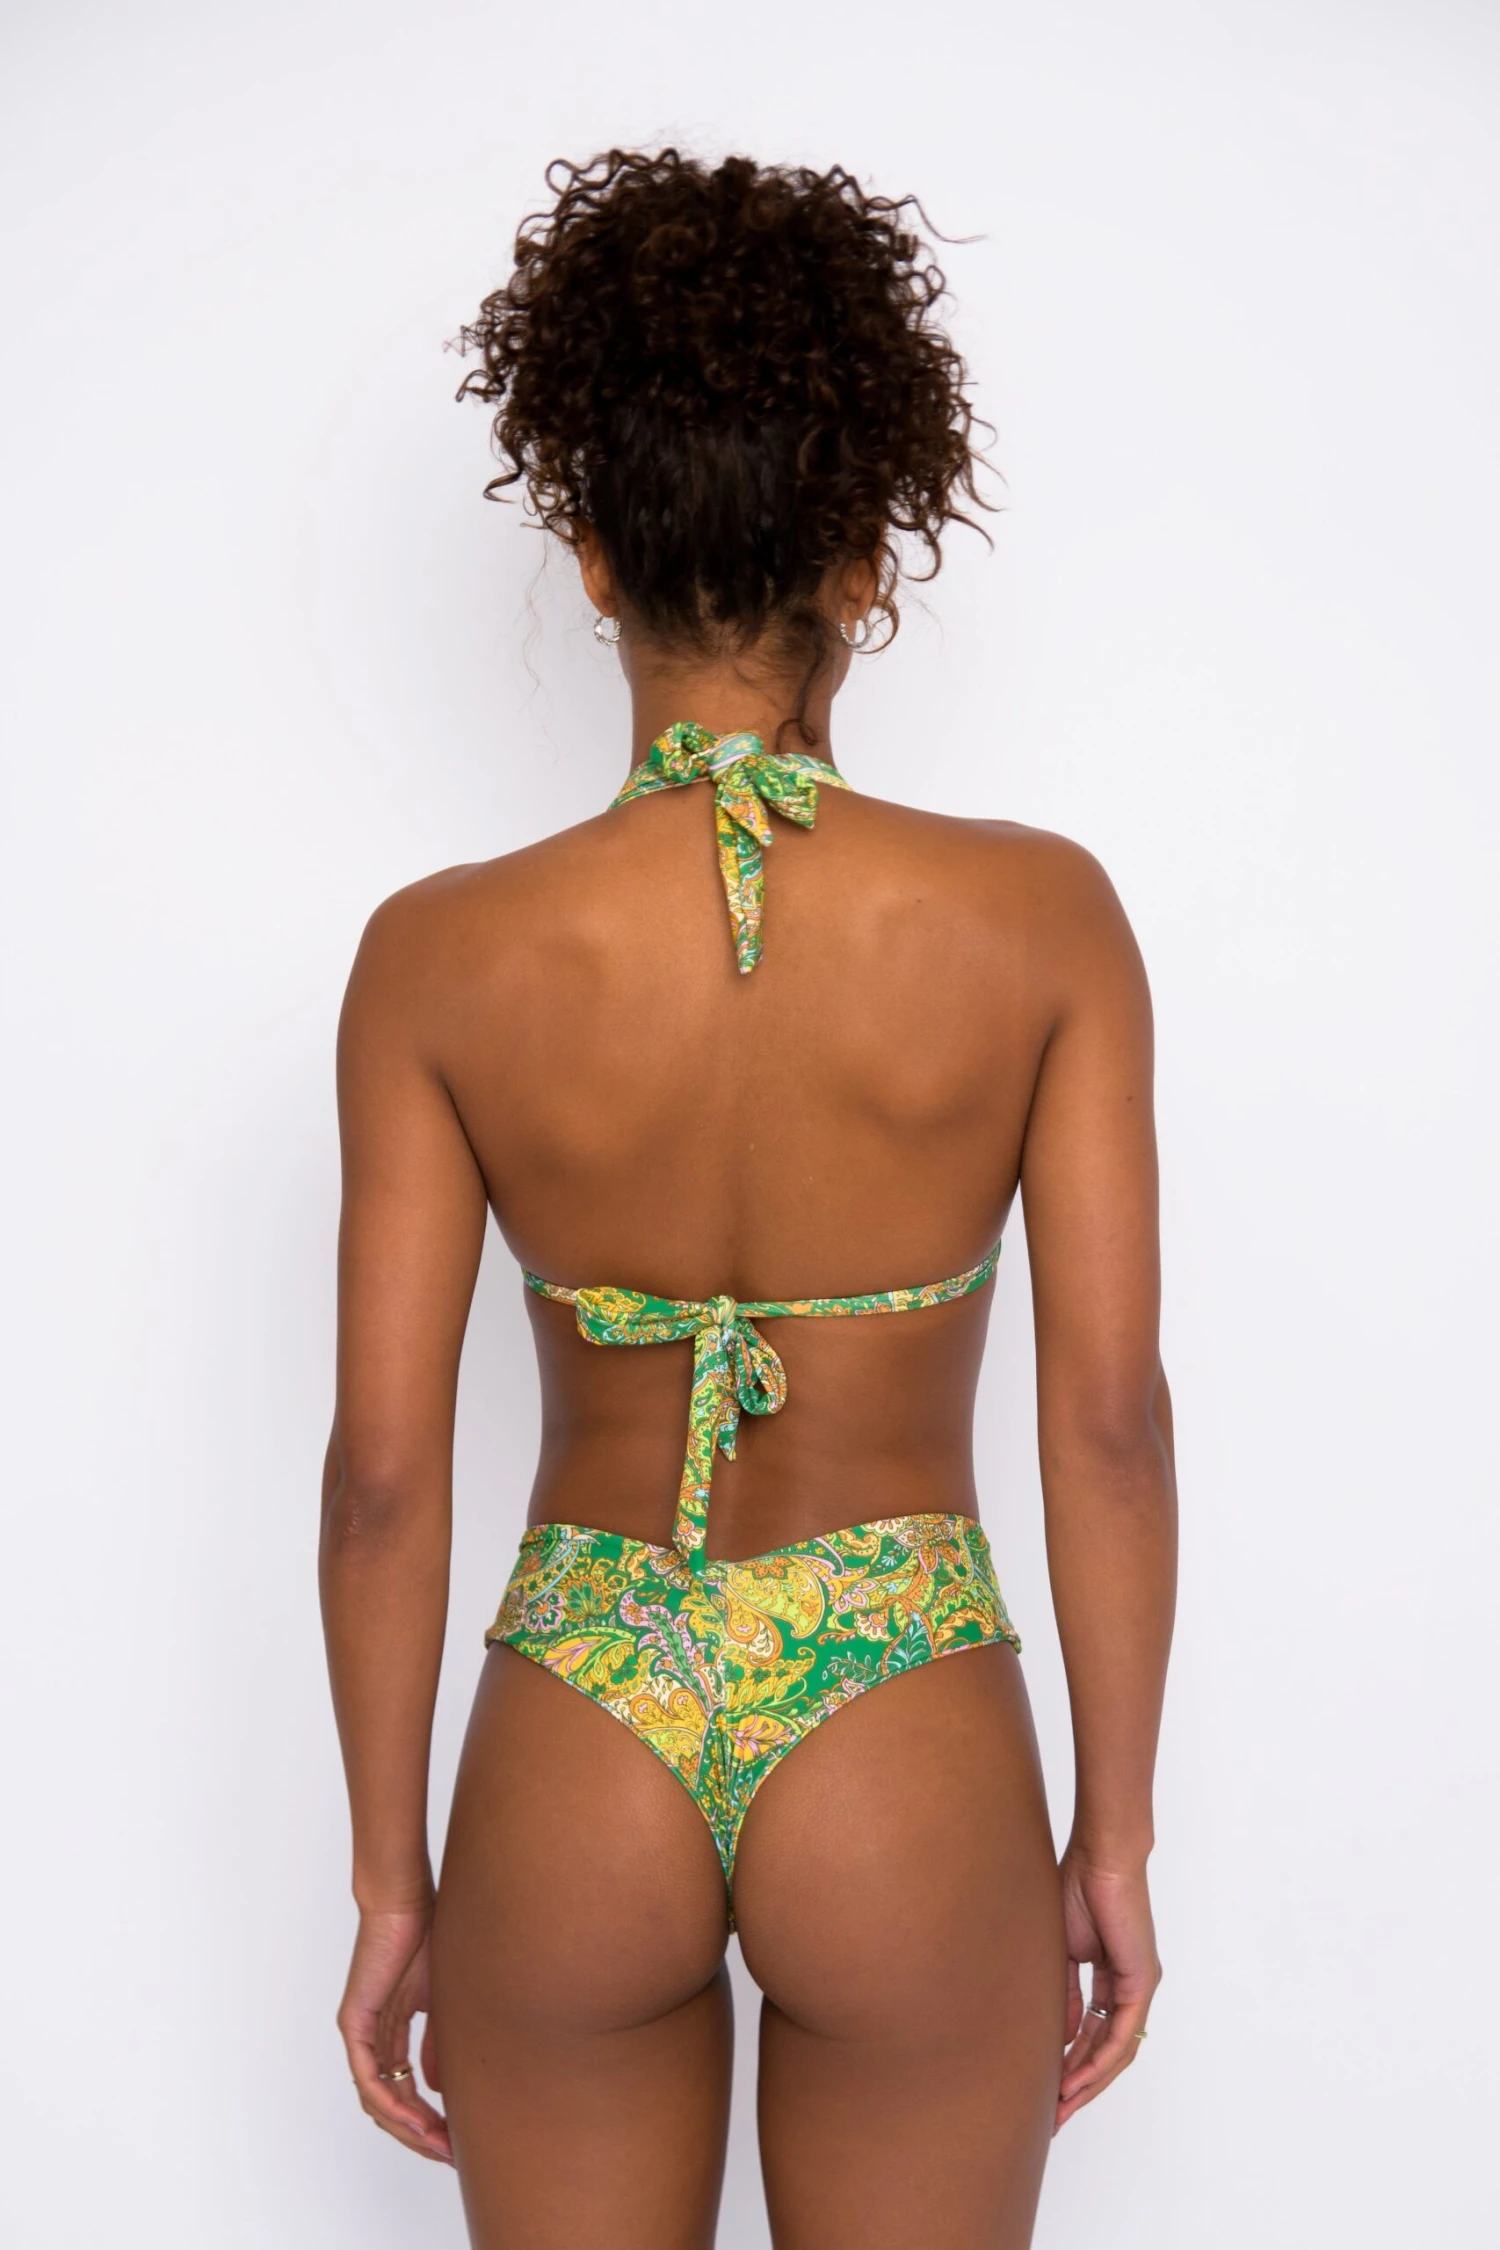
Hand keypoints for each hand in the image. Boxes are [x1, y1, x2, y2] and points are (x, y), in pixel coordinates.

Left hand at [338, 1903, 452, 2163]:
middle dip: (419, 2135)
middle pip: (389, 2105)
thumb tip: (440, 2088)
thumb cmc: (425, 1935)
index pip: (404, 2091)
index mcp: (390, 2032)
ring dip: (407, 2128)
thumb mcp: (440, 2001)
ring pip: (377, 2101)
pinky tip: (413, 2119)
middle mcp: (372, 2039)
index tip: (455, 2139)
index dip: (428, 2119)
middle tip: (449, 2155)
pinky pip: (368, 2078)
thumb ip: (437, 2044)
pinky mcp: (355, 2023)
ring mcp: (361, 2033)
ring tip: (438, 2143)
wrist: (405, 1902)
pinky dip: (390, 2104)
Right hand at [1055, 1847, 1160, 2130]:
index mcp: (1112, 1976)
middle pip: (1107, 2050)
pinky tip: (1076, 2080)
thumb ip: (1064, 1993)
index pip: (1092, 2031)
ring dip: (1089, 2082)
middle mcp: (1130, 1986)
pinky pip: (1122, 2035)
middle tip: (1054, 2114)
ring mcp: (1139, 1986)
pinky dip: (1099, 2060)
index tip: (1047, 2086)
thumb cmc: (1078, 1886)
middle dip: (1080, 2084)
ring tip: (1061, 2107)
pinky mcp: (1140, 1982)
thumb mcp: (1063, 1951)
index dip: (1071, 2061)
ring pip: (1117, 2051)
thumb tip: (1058, 2034)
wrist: (1101, 1856)